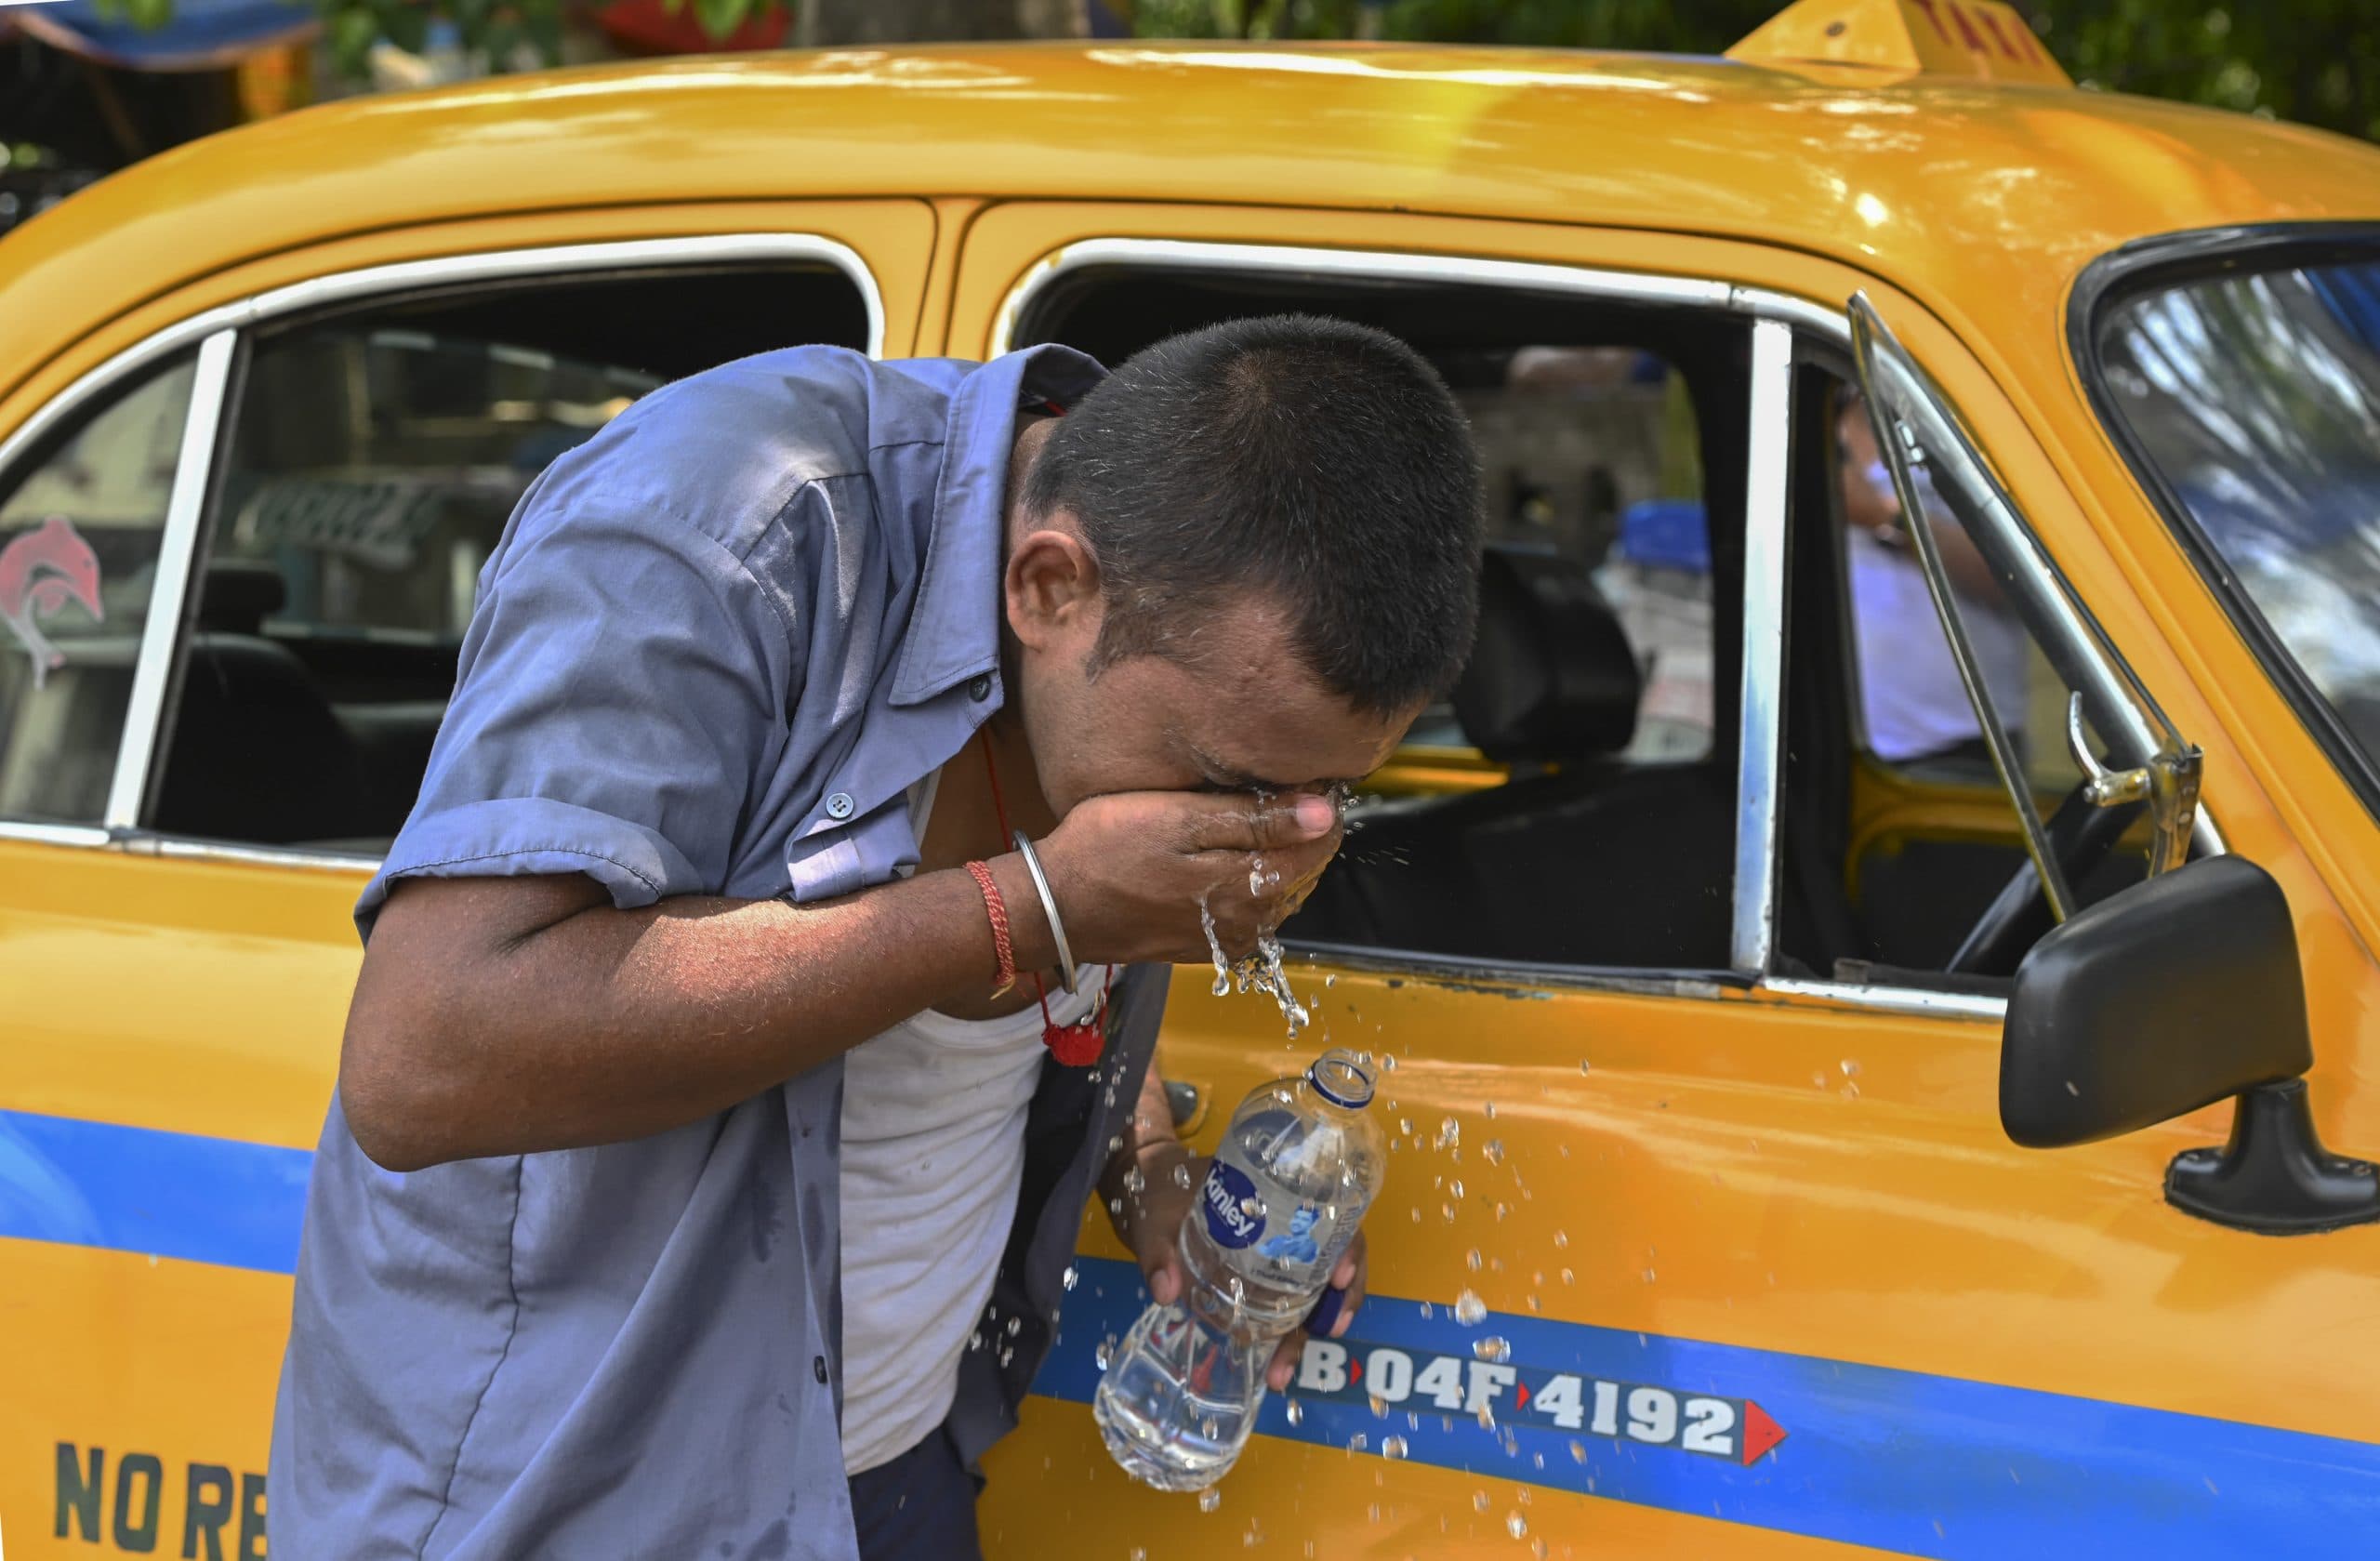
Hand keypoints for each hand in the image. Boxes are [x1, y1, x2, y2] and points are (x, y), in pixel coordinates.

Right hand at [1029, 790, 1341, 967]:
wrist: (1056, 906)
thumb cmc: (1107, 849)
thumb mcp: (1180, 819)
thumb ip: (1255, 818)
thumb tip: (1324, 814)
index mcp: (1252, 886)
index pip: (1321, 844)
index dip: (1317, 807)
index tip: (1299, 777)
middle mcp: (1251, 922)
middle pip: (1305, 869)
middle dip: (1299, 831)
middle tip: (1268, 792)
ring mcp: (1230, 939)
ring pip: (1280, 891)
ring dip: (1275, 857)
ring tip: (1244, 819)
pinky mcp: (1207, 947)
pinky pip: (1251, 912)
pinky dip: (1250, 882)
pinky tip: (1223, 858)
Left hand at [1118, 1143, 1366, 1393]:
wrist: (1146, 1189)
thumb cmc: (1158, 1190)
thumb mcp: (1155, 1216)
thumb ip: (1157, 1251)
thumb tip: (1166, 1291)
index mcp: (1276, 1193)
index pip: (1331, 1215)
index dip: (1347, 1246)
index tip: (1339, 1277)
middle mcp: (1287, 1221)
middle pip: (1337, 1256)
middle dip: (1340, 1299)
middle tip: (1328, 1331)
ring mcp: (1278, 1250)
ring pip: (1319, 1285)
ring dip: (1314, 1326)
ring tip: (1286, 1365)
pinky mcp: (1262, 1273)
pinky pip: (1293, 1298)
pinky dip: (1293, 1328)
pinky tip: (1277, 1359)